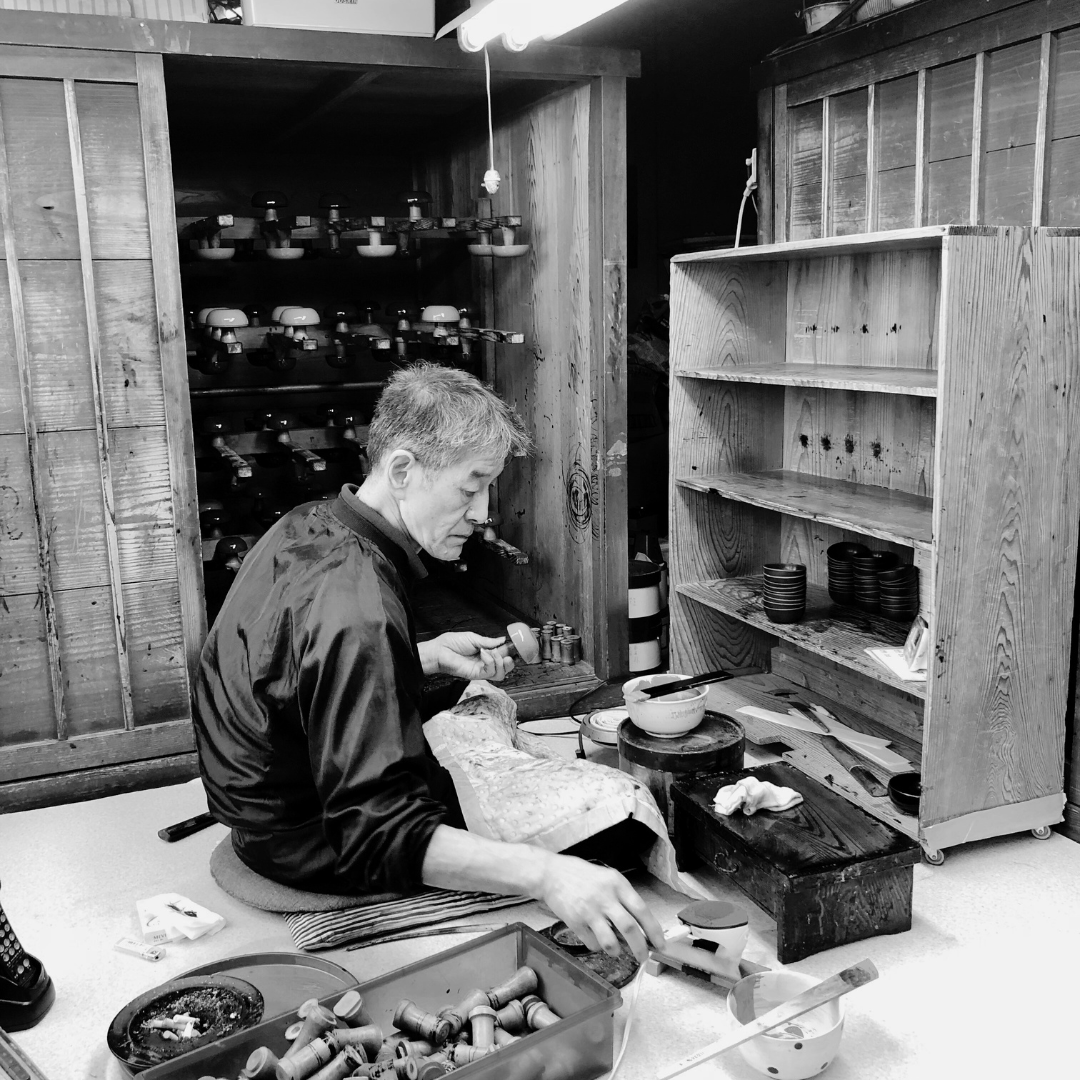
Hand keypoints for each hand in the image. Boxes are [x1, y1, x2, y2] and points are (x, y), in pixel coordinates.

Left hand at [420, 632, 514, 680]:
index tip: (517, 648)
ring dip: (500, 662)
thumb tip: (503, 639)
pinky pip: (489, 672)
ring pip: (500, 673)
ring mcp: (481, 670)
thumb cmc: (452, 643)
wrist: (439, 650)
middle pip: (504, 668)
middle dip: (510, 661)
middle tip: (509, 654)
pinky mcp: (476, 675)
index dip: (511, 653)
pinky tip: (484, 654)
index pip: (503, 656)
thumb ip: (489, 641)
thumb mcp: (474, 638)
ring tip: (493, 653)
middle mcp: (485, 663)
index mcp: (486, 653)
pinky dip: (490, 662)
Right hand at [538, 852, 665, 962]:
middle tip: (643, 957)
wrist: (552, 875)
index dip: (653, 930)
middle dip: (640, 948)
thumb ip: (622, 897)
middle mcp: (605, 897)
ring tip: (617, 951)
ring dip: (617, 951)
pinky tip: (597, 941)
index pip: (641, 910)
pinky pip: (592, 943)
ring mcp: (589, 911)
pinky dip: (598, 947)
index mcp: (617, 884)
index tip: (660, 944)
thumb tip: (640, 924)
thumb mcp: (607, 878)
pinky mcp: (575, 922)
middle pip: (629, 928)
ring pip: (610, 941)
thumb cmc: (582, 876)